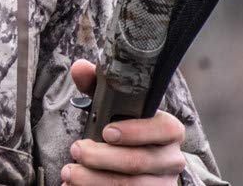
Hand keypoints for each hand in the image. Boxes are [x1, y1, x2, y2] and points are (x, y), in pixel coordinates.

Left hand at [62, 59, 186, 184]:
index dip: (135, 131)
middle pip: (138, 161)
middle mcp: (172, 159)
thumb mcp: (113, 107)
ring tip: (70, 171)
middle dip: (101, 157)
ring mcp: (163, 183)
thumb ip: (97, 85)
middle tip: (76, 150)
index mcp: (169, 130)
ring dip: (94, 180)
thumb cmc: (123, 127)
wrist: (136, 163)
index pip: (163, 129)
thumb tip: (79, 68)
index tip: (106, 132)